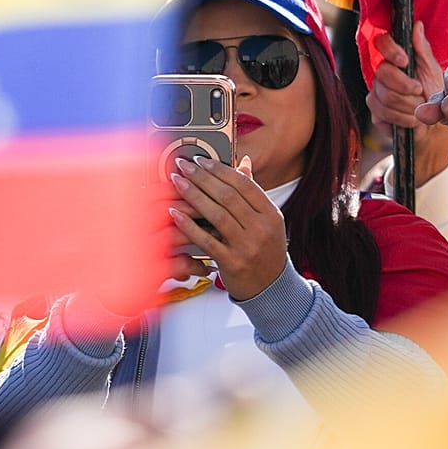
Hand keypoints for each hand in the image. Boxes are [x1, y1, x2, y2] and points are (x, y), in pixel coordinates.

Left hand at [168, 155, 288, 301]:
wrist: (270, 288)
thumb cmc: (266, 252)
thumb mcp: (268, 221)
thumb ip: (253, 193)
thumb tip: (244, 164)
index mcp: (272, 215)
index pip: (245, 184)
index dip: (221, 170)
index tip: (201, 160)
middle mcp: (262, 229)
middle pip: (229, 196)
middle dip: (202, 178)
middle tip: (183, 165)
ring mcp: (248, 246)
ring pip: (217, 214)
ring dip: (194, 195)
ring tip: (177, 182)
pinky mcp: (232, 262)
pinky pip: (206, 240)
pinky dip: (189, 225)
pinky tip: (175, 213)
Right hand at [367, 22, 447, 183]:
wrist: (434, 124)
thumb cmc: (434, 93)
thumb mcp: (433, 69)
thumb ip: (423, 49)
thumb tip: (417, 24)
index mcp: (396, 58)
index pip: (381, 42)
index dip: (391, 51)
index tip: (404, 61)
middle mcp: (382, 73)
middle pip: (383, 73)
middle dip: (406, 85)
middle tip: (420, 91)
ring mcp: (375, 92)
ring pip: (384, 96)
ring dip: (408, 105)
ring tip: (420, 107)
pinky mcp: (374, 112)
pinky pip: (382, 113)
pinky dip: (403, 118)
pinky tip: (412, 120)